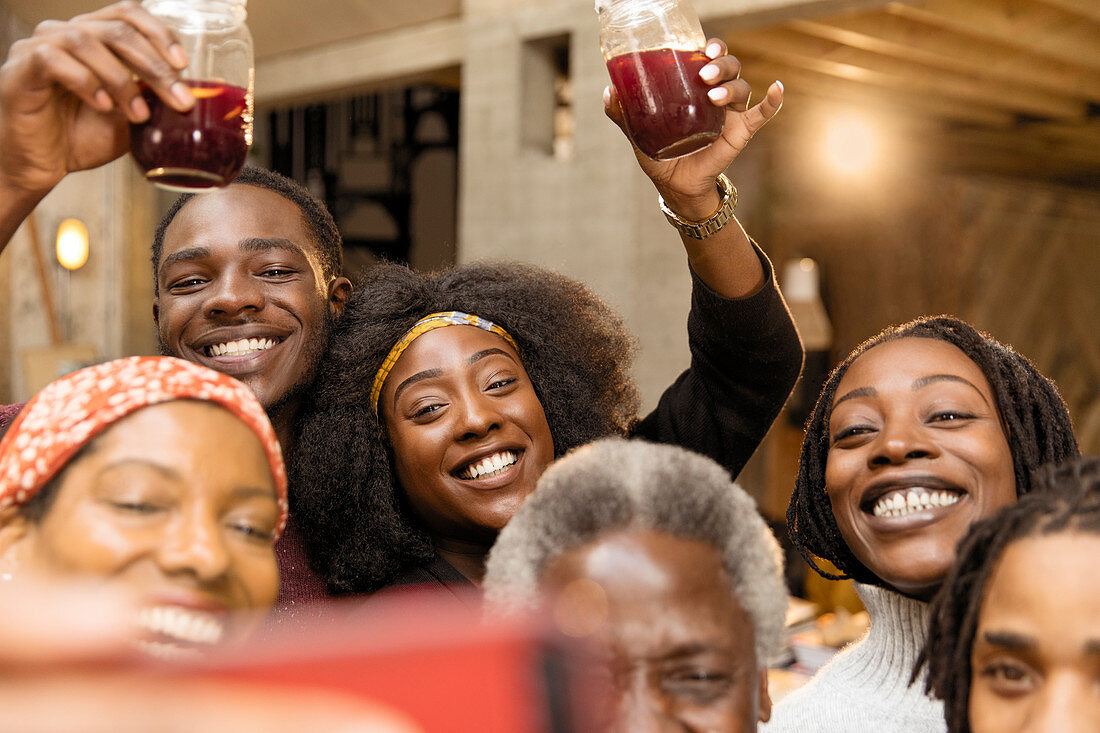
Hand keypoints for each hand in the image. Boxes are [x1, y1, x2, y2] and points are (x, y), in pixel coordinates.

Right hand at [0, 0, 193, 195]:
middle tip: (178, 99)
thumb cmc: (81, 137)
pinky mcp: (21, 68)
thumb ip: (155, 102)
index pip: (128, 13)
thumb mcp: (131, 120)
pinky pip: (53, 59)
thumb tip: (194, 99)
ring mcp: (40, 46)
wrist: (41, 164)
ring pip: (86, 40)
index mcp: (94, 37)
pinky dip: (86, 82)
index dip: (159, 33)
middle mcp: (66, 33)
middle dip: (155, 66)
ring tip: (139, 114)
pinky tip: (103, 106)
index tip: (183, 64)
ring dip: (122, 79)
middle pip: (117, 30)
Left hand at [604, 39, 782, 219]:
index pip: (707, 57)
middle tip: (705, 73)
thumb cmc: (660, 152)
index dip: (711, 47)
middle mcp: (715, 93)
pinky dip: (773, 100)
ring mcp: (730, 112)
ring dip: (732, 86)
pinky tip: (778, 88)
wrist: (674, 184)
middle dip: (721, 64)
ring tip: (713, 97)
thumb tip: (609, 93)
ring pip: (741, 86)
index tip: (703, 47)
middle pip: (729, 66)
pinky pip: (762, 113)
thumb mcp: (637, 131)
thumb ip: (623, 113)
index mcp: (694, 87)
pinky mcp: (741, 130)